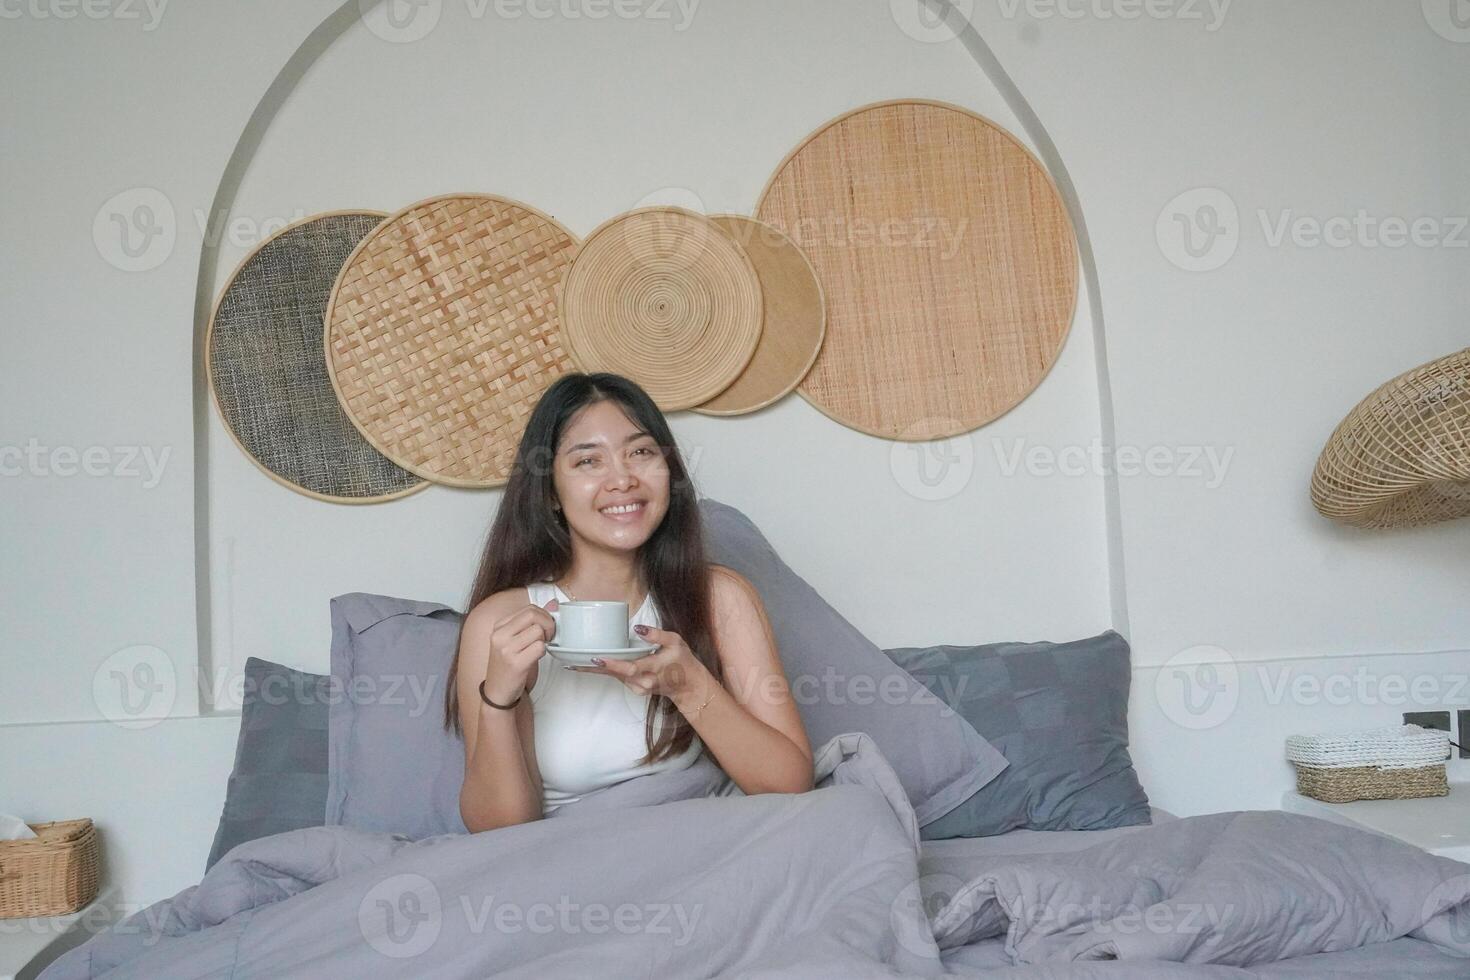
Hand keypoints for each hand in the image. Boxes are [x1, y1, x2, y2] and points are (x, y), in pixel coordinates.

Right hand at [481, 598, 556, 703]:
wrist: (497, 691)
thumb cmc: (509, 665)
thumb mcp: (515, 640)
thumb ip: (532, 622)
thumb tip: (553, 602)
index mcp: (499, 626)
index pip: (529, 609)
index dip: (544, 616)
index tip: (546, 628)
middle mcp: (500, 635)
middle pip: (534, 615)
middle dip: (548, 624)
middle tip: (548, 637)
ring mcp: (506, 649)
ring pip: (538, 631)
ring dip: (544, 641)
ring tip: (537, 649)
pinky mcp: (515, 663)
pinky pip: (539, 648)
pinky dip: (543, 652)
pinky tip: (535, 658)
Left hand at [570, 624, 708, 702]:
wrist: (688, 686)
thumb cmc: (683, 661)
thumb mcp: (676, 642)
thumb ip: (657, 635)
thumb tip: (638, 628)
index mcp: (654, 668)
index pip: (630, 667)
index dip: (612, 664)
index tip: (596, 658)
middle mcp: (644, 681)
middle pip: (615, 674)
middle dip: (594, 669)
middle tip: (573, 661)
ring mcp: (638, 687)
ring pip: (614, 677)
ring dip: (594, 671)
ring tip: (574, 661)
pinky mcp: (635, 688)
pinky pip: (617, 678)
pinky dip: (604, 672)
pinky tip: (588, 665)